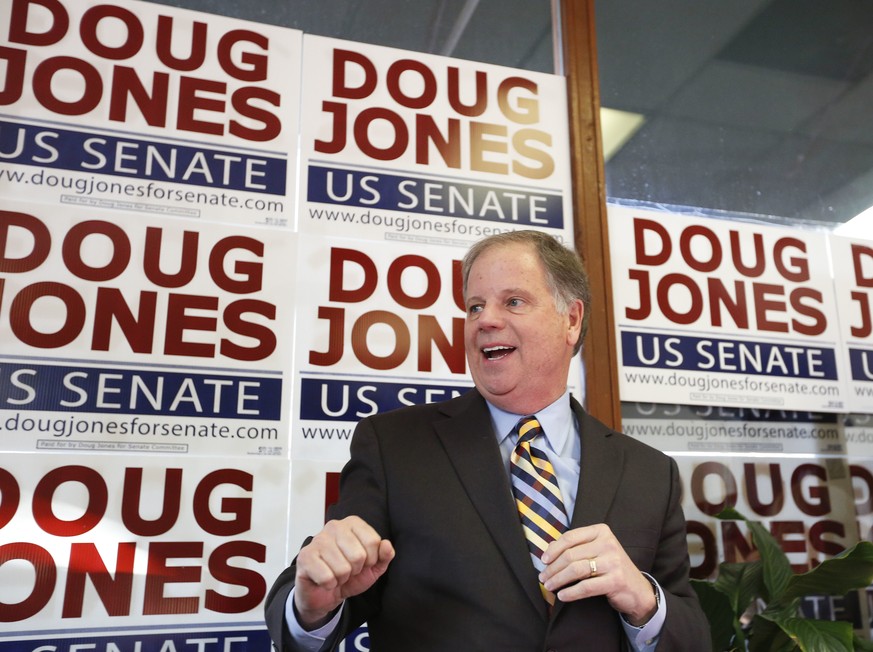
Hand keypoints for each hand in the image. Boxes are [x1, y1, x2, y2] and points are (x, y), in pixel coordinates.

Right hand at [294, 516, 394, 628]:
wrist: (325, 593)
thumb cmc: (349, 575)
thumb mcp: (373, 567)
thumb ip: (384, 556)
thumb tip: (386, 545)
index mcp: (352, 523)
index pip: (374, 541)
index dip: (371, 560)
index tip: (363, 563)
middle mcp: (334, 526)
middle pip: (359, 555)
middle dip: (355, 570)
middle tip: (347, 570)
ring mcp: (318, 540)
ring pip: (343, 568)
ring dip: (341, 578)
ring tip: (335, 574)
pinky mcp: (305, 556)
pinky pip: (327, 577)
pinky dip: (329, 584)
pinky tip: (324, 579)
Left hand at [540, 523, 656, 625]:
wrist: (638, 590)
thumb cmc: (611, 568)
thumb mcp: (597, 551)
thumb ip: (576, 546)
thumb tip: (549, 549)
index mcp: (601, 531)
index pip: (570, 537)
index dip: (553, 549)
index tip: (543, 560)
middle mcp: (608, 543)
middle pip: (571, 555)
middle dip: (553, 568)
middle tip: (543, 577)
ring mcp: (613, 562)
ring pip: (576, 570)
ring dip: (558, 579)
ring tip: (549, 586)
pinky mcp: (615, 580)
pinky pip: (586, 587)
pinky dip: (571, 592)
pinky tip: (562, 596)